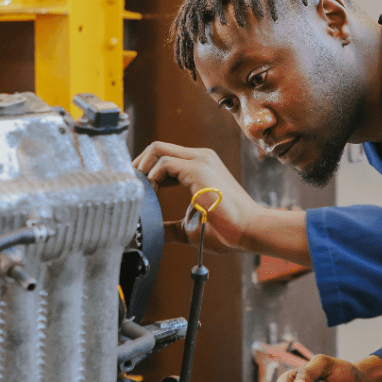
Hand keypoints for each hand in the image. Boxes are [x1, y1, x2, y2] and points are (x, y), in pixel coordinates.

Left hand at [133, 142, 261, 252]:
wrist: (249, 229)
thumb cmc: (227, 229)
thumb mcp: (191, 224)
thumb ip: (171, 225)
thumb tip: (152, 233)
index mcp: (201, 166)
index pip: (165, 156)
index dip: (147, 170)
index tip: (138, 188)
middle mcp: (201, 157)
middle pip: (158, 147)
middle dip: (139, 165)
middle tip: (133, 186)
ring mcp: (200, 161)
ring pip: (158, 149)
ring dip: (143, 169)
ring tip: (142, 191)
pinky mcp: (198, 170)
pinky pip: (164, 162)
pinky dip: (152, 176)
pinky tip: (152, 192)